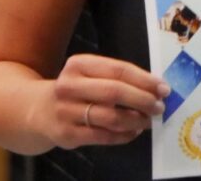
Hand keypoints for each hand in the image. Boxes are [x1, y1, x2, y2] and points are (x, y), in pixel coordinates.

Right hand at [44, 54, 169, 148]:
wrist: (37, 109)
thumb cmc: (77, 88)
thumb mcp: (91, 74)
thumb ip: (118, 78)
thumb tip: (156, 88)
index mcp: (79, 64)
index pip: (119, 70)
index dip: (145, 80)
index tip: (163, 88)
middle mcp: (69, 86)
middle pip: (115, 92)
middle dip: (143, 100)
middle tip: (159, 107)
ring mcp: (65, 111)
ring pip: (110, 117)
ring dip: (136, 120)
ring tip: (149, 120)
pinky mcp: (65, 134)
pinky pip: (102, 136)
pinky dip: (123, 135)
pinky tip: (133, 131)